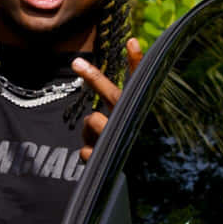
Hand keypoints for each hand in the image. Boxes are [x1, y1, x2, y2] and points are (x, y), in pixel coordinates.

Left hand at [72, 38, 142, 161]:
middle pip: (110, 94)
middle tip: (76, 61)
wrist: (146, 183)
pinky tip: (101, 160)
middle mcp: (129, 120)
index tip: (131, 40)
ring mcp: (118, 137)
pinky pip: (85, 150)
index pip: (138, 83)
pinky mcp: (107, 156)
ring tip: (102, 142)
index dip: (136, 61)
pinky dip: (88, 154)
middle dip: (93, 76)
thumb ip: (123, 110)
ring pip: (91, 121)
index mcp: (136, 110)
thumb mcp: (134, 126)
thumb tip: (115, 86)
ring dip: (89, 132)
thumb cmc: (139, 151)